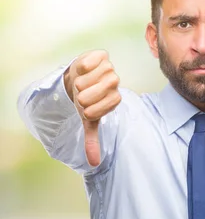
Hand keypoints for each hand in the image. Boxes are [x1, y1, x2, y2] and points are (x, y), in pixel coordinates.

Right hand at [64, 50, 120, 166]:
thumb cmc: (83, 100)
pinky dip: (82, 67)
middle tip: (80, 94)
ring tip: (79, 82)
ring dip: (81, 81)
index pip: (107, 105)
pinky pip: (89, 62)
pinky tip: (81, 70)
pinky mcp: (101, 55)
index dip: (90, 108)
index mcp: (114, 98)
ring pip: (92, 78)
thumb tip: (94, 163)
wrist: (75, 79)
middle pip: (99, 91)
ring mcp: (109, 68)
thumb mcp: (86, 120)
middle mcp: (115, 83)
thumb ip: (92, 140)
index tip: (84, 108)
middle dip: (83, 95)